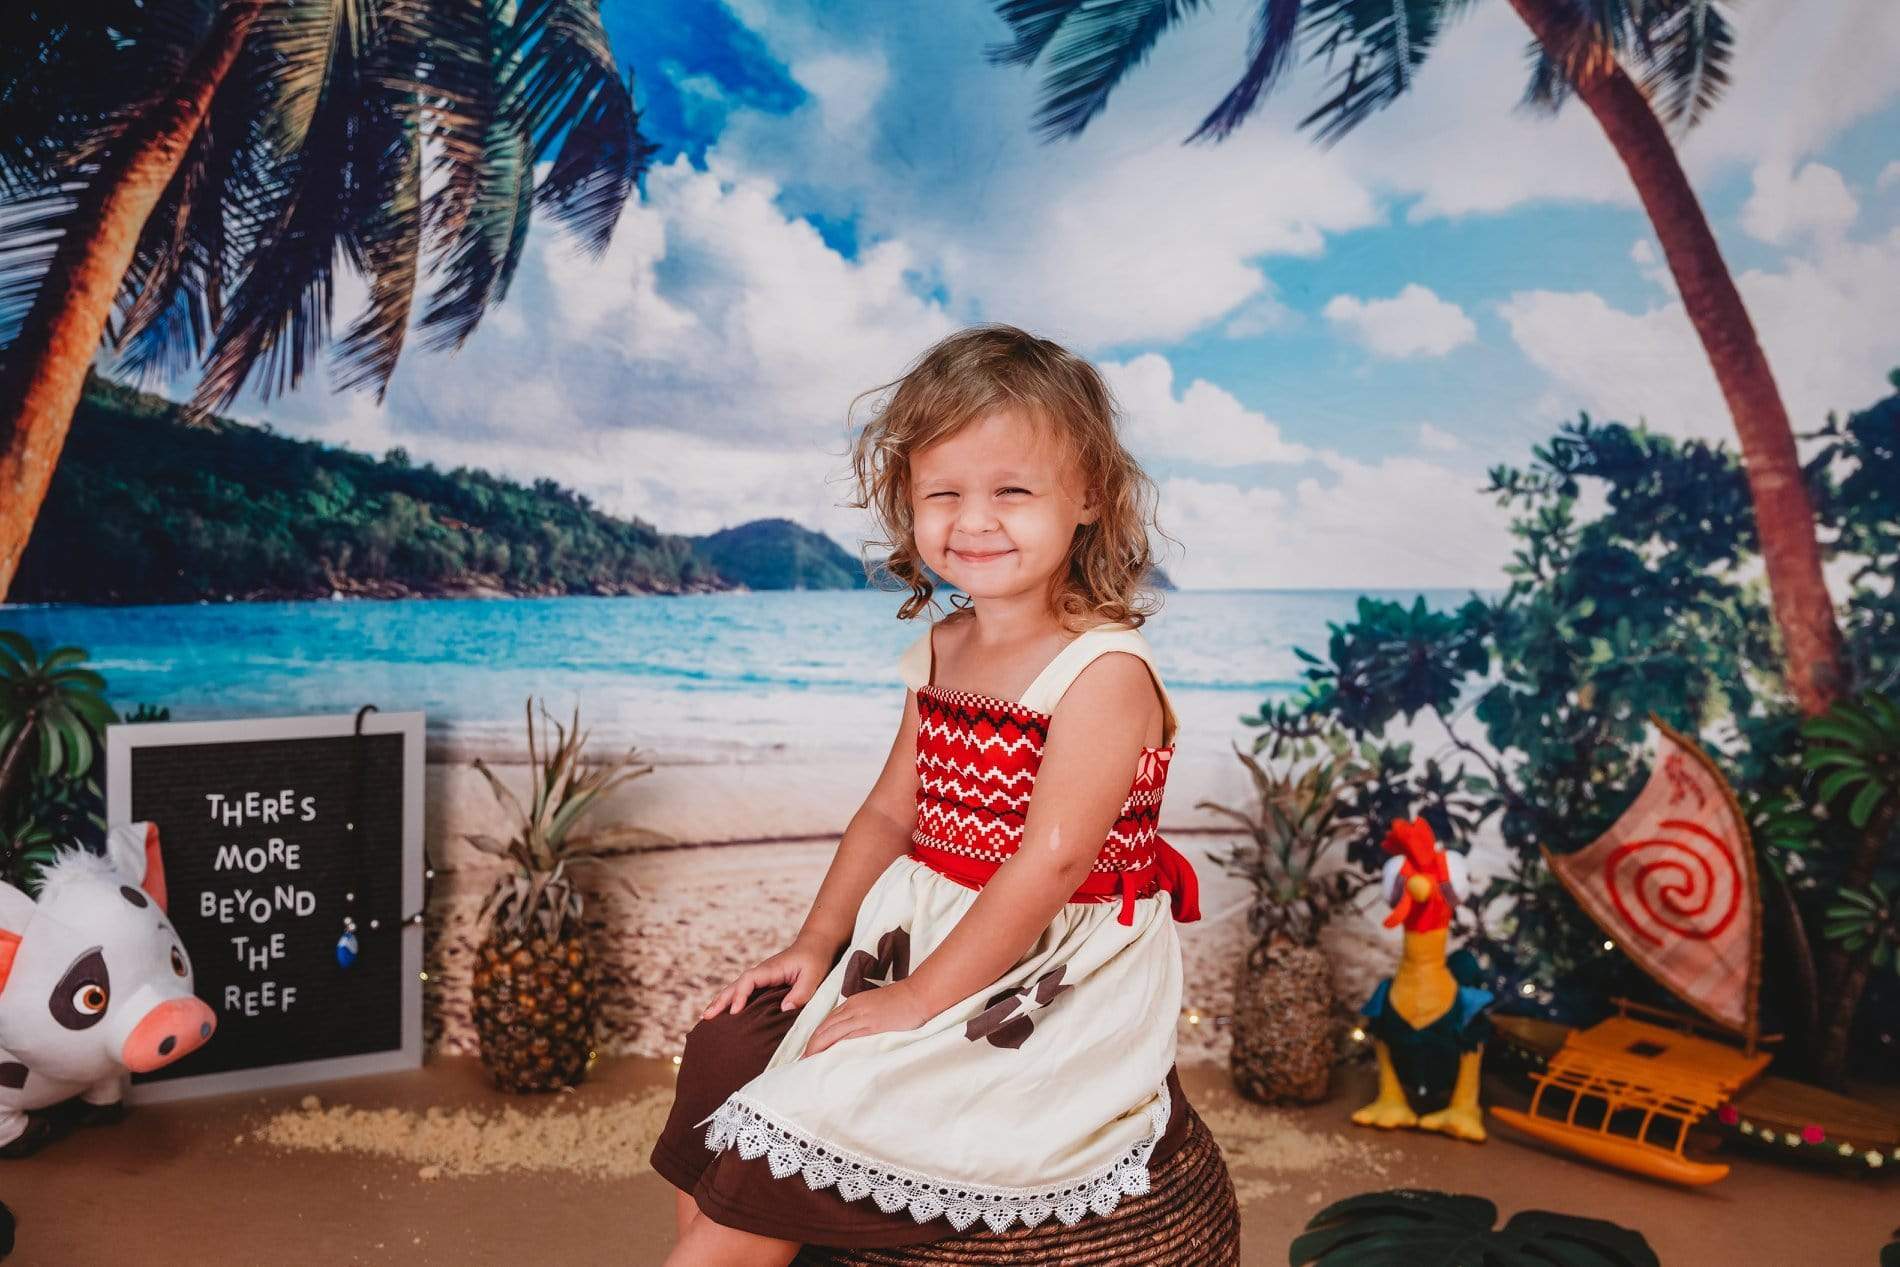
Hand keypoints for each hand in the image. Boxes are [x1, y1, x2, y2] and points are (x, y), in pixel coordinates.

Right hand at [701, 934, 835, 1018]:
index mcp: (770, 969)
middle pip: (735, 985)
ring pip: (736, 988)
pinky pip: (744, 992)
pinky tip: (724, 1013)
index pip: (749, 981)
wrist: (816, 945)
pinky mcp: (764, 984)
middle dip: (721, 1000)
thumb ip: (801, 992)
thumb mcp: (813, 976)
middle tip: (706, 1017)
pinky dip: (731, 1001)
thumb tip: (784, 1009)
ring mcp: (761, 978)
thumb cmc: (815, 959)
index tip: (735, 1011)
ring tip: (706, 1017)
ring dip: (721, 1001)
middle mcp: (761, 973)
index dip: (740, 995)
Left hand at [801, 979, 934, 1058]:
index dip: (816, 1037)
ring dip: (816, 1048)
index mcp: (853, 1004)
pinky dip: (833, 1047)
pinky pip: (847, 1037)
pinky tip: (827, 1056)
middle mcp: (853, 1009)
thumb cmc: (901, 1002)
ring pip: (831, 1032)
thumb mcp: (876, 1007)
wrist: (917, 994)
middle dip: (811, 1045)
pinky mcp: (870, 1025)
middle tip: (801, 1060)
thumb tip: (855, 1034)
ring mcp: (861, 1017)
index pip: (827, 1022)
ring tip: (807, 1062)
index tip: (809, 1050)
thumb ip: (863, 1018)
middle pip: (824, 1028)